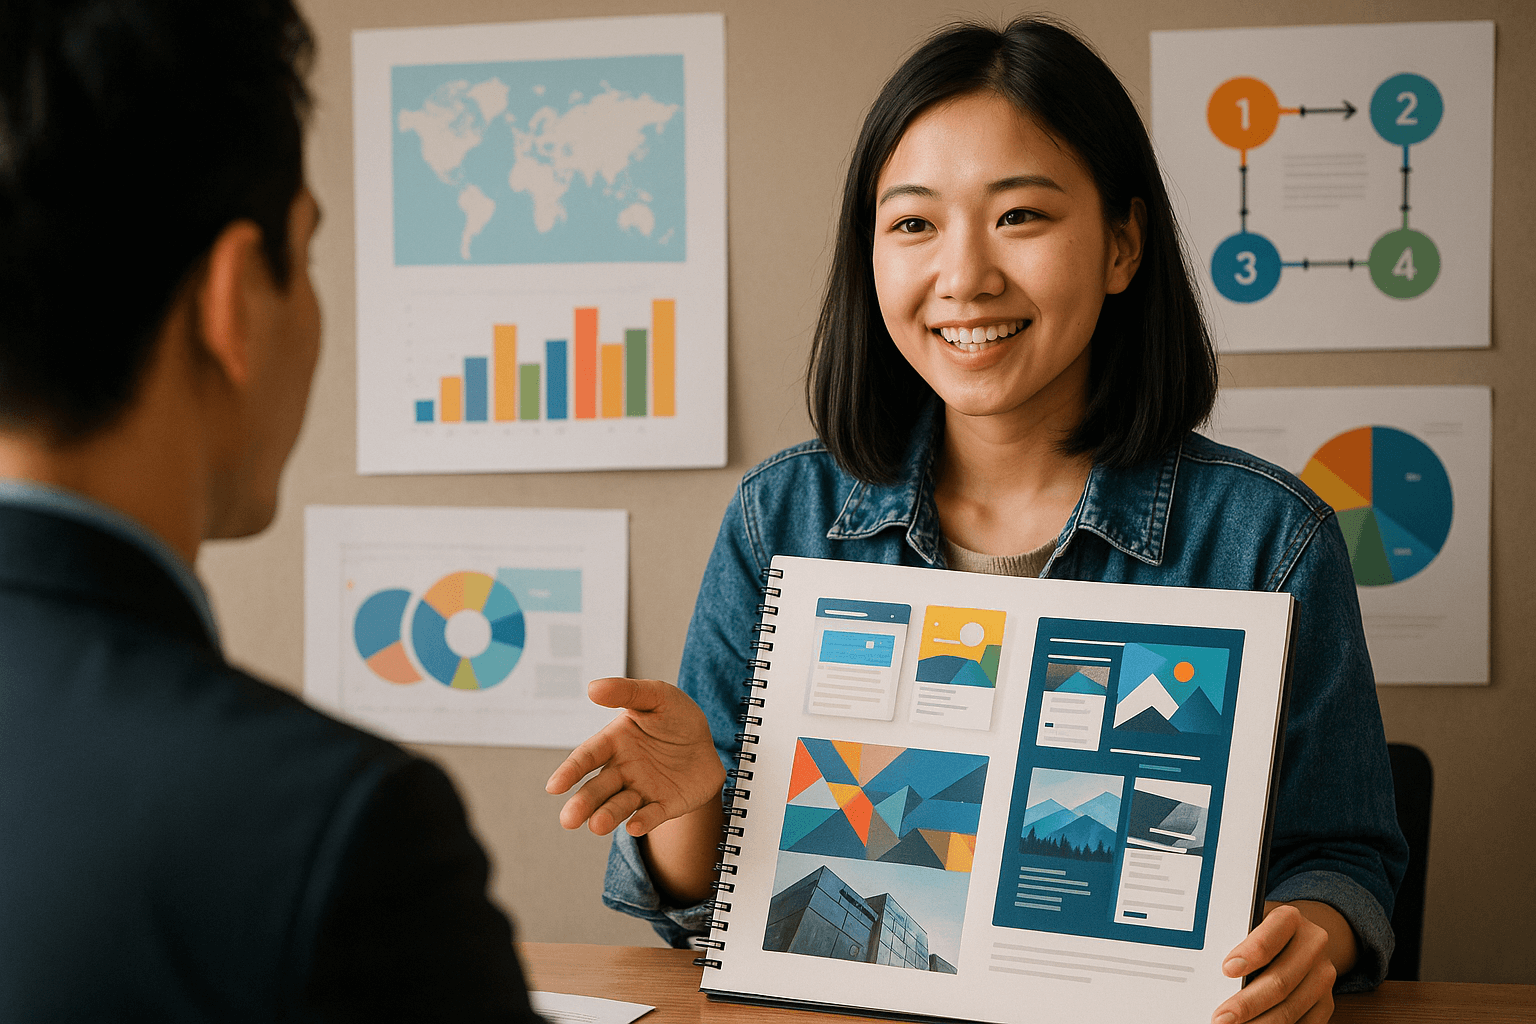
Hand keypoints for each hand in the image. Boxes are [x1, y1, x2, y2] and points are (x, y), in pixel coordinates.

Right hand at [546, 677, 726, 837]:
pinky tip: (634, 826)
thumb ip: (627, 692)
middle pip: (598, 789)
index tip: (554, 787)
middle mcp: (622, 770)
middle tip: (568, 820)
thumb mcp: (657, 696)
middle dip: (583, 803)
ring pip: (620, 806)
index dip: (570, 771)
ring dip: (608, 815)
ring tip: (596, 825)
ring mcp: (642, 790)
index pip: (587, 757)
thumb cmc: (676, 716)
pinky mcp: (664, 805)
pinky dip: (644, 821)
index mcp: (614, 742)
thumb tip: (593, 688)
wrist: (708, 742)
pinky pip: (653, 815)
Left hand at [1212, 902, 1348, 1023]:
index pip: (1270, 936)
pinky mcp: (1326, 1002)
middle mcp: (1312, 946)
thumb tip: (1210, 970)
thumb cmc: (1262, 930)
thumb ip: (1236, 939)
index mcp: (1290, 919)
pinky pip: (1305, 1023)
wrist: (1301, 937)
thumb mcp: (1249, 921)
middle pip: (1280, 980)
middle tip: (1222, 1018)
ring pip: (1291, 1007)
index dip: (1250, 954)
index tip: (1227, 970)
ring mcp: (1322, 976)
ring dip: (1261, 1023)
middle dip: (1247, 1003)